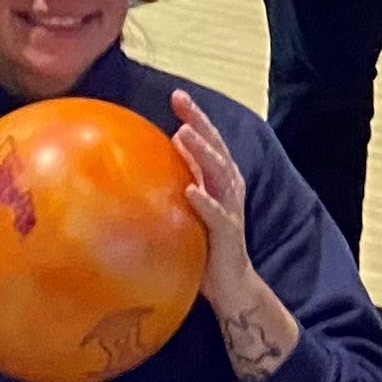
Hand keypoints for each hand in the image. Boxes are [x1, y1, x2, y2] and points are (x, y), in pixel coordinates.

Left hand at [174, 91, 298, 379]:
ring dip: (201, 152)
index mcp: (219, 180)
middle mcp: (228, 188)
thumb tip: (149, 159)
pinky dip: (205, 202)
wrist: (232, 287)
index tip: (176, 95)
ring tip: (185, 133)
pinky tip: (190, 191)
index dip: (195, 116)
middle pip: (215, 147)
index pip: (208, 140)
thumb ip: (177, 184)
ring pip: (218, 173)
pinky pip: (217, 215)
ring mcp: (230, 209)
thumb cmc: (204, 245)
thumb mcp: (187, 210)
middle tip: (180, 102)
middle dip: (199, 122)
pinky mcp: (228, 235)